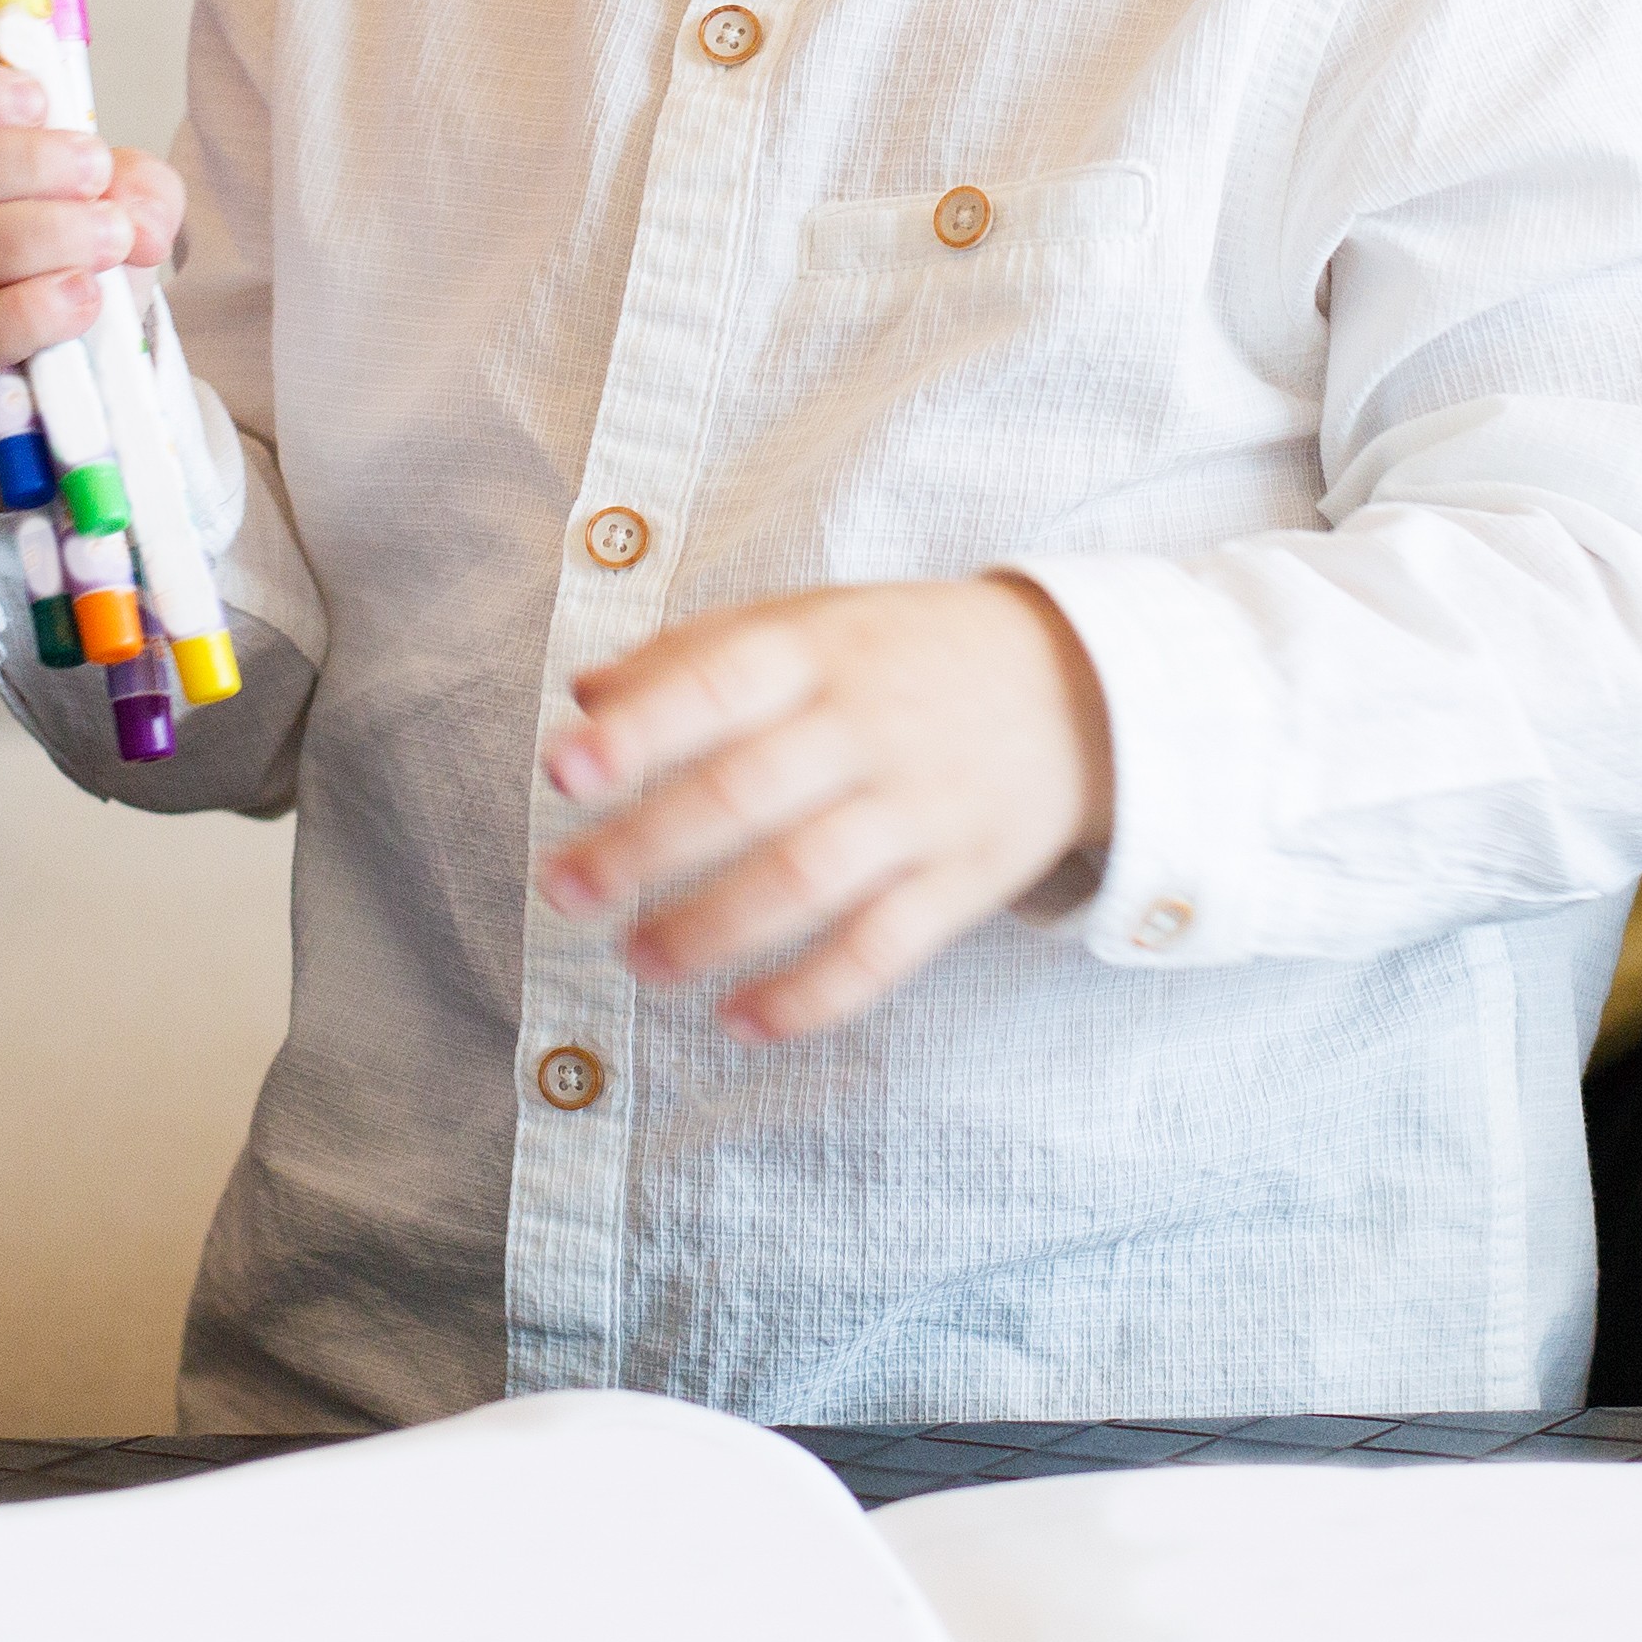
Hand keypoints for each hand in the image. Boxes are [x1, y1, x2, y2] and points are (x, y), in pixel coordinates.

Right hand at [0, 64, 183, 500]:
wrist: (43, 407)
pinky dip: (27, 313)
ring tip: (110, 241)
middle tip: (95, 177)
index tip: (40, 100)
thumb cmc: (51, 290)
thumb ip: (130, 190)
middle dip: (27, 166)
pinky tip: (80, 300)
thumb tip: (135, 204)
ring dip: (42, 237)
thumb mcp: (101, 216)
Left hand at [536, 576, 1115, 1041]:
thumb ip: (694, 652)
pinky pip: (883, 950)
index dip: (640, 730)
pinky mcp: (962, 881)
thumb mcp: (810, 619)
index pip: (719, 681)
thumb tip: (582, 693)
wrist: (1078, 687)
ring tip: (639, 961)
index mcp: (819, 647)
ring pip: (807, 879)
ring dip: (712, 931)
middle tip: (564, 891)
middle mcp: (868, 724)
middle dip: (646, 849)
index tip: (563, 770)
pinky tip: (741, 1021)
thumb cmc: (904, 653)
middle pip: (747, 793)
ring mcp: (920, 806)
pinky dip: (811, 995)